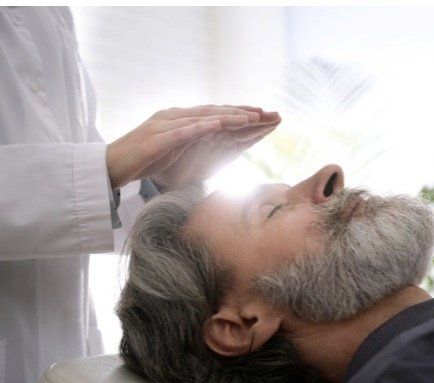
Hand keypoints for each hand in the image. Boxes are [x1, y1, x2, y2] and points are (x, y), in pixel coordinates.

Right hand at [106, 105, 273, 188]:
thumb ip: (192, 142)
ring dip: (229, 117)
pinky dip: (201, 126)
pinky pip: (183, 130)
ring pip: (203, 118)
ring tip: (252, 117)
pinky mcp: (156, 138)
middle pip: (215, 112)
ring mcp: (165, 125)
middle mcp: (175, 117)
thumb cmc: (143, 160)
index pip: (216, 115)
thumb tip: (213, 143)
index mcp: (181, 120)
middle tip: (268, 113)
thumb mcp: (174, 150)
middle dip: (243, 112)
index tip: (264, 116)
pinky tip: (218, 124)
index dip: (240, 114)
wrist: (111, 166)